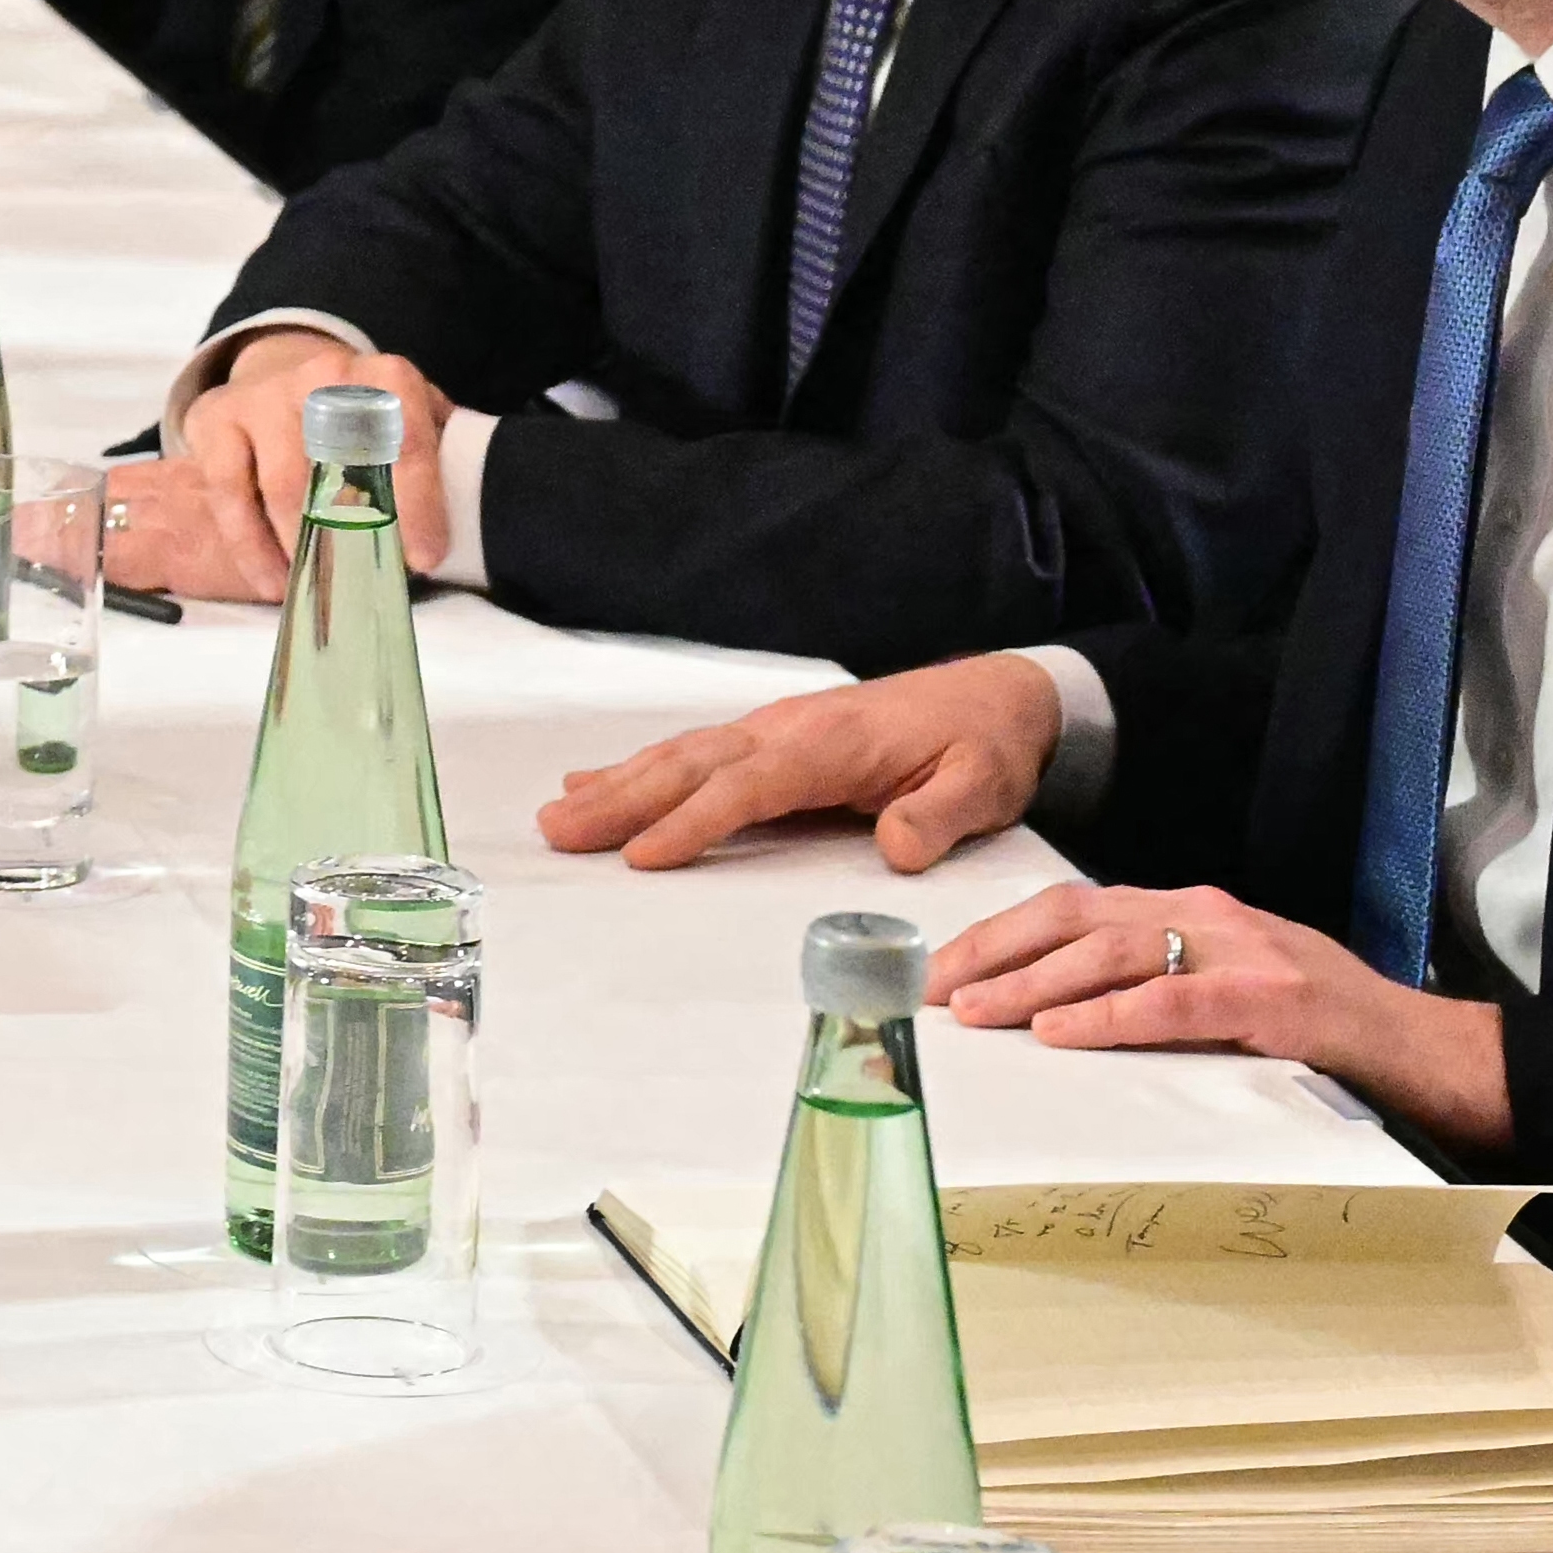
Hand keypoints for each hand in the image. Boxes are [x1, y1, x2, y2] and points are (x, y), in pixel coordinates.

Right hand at [116, 331, 427, 598]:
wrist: (288, 374)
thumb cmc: (365, 420)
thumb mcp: (415, 423)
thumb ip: (445, 460)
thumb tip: (475, 525)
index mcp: (384, 376)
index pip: (407, 442)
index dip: (419, 504)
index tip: (425, 559)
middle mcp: (322, 373)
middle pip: (339, 466)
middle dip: (355, 535)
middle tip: (365, 583)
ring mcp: (262, 393)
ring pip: (283, 484)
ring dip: (304, 548)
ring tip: (319, 588)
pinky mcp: (214, 417)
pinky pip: (228, 492)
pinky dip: (250, 546)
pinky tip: (273, 581)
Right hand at [540, 656, 1063, 872]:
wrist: (994, 696)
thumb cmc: (984, 744)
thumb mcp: (983, 785)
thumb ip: (939, 815)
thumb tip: (897, 849)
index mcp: (831, 745)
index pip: (748, 786)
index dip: (694, 821)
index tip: (642, 857)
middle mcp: (787, 730)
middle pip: (691, 766)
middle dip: (621, 800)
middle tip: (558, 832)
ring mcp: (773, 730)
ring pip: (681, 756)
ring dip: (616, 786)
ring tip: (558, 815)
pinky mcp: (771, 738)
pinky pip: (694, 753)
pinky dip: (639, 768)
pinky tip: (597, 783)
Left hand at [928, 876, 1516, 1140]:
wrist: (1426, 1049)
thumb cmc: (1317, 1027)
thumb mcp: (1223, 988)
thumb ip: (1153, 984)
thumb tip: (1051, 1010)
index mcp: (1189, 910)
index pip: (1071, 908)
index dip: (999, 935)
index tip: (940, 969)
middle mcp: (1208, 916)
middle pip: (1075, 921)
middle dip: (995, 955)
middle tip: (934, 993)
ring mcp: (1244, 952)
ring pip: (1114, 955)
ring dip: (1035, 986)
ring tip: (979, 1013)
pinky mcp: (1275, 1000)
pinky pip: (1177, 1002)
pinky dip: (1112, 1015)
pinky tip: (1063, 1033)